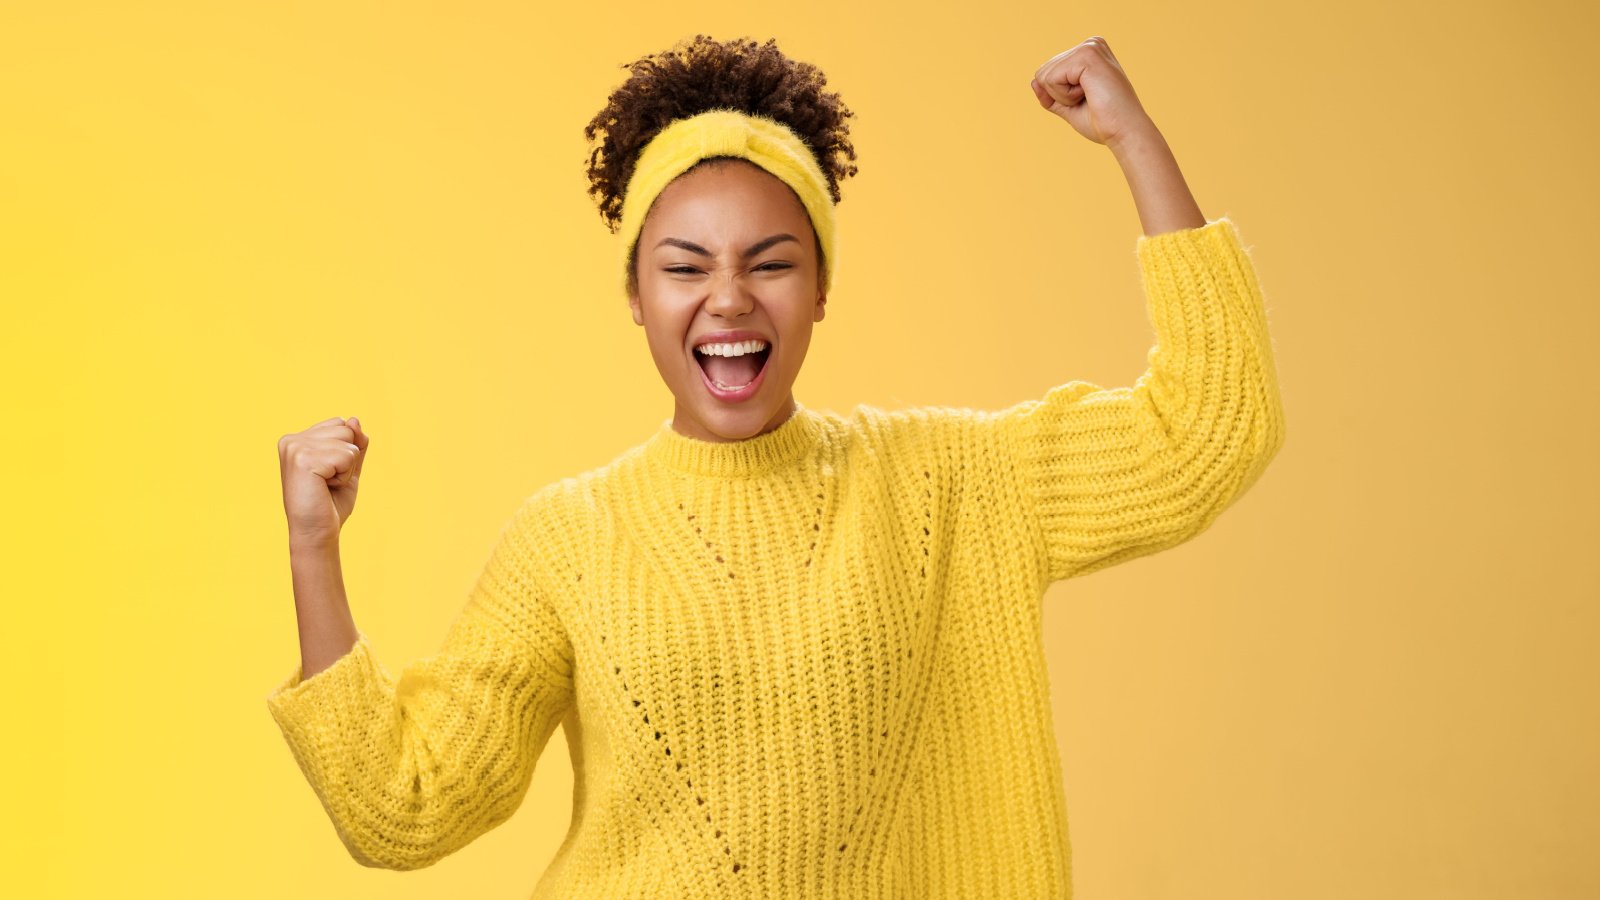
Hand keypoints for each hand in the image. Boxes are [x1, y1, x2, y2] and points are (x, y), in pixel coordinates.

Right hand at [278, 415, 368, 545]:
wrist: (316, 533)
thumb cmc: (329, 504)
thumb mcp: (348, 468)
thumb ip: (353, 442)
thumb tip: (354, 419)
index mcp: (296, 439)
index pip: (341, 424)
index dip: (345, 451)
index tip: (327, 474)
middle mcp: (292, 439)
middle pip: (346, 429)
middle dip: (348, 458)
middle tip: (327, 482)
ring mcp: (295, 448)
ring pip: (348, 443)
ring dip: (346, 468)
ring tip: (326, 485)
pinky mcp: (304, 459)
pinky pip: (347, 456)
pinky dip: (344, 476)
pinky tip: (325, 487)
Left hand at [1029, 37, 1153, 148]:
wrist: (1124, 131)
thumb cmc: (1102, 122)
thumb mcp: (1069, 106)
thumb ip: (1050, 94)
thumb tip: (1033, 81)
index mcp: (1088, 53)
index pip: (1048, 72)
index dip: (1058, 96)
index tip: (1086, 100)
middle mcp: (1090, 44)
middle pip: (1043, 72)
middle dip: (1059, 96)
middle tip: (1088, 100)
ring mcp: (1089, 47)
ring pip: (1044, 76)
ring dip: (1063, 96)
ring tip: (1090, 97)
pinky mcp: (1087, 55)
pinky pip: (1051, 79)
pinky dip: (1065, 96)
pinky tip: (1088, 95)